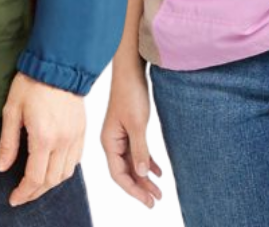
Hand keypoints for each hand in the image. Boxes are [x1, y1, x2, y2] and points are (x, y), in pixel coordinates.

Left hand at [0, 71, 84, 205]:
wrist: (59, 63)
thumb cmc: (33, 82)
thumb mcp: (12, 109)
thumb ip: (7, 142)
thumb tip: (1, 167)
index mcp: (43, 136)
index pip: (35, 177)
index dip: (23, 192)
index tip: (14, 198)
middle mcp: (62, 140)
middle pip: (51, 180)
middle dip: (35, 192)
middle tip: (22, 195)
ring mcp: (75, 135)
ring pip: (66, 174)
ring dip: (50, 184)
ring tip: (36, 184)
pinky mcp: (82, 129)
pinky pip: (76, 160)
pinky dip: (64, 170)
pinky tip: (53, 168)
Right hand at [101, 55, 162, 207]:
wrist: (130, 68)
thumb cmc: (130, 92)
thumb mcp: (137, 123)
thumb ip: (139, 149)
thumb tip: (141, 173)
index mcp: (109, 142)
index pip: (118, 174)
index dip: (133, 190)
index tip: (148, 200)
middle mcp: (112, 141)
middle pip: (125, 171)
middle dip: (140, 187)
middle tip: (156, 200)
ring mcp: (120, 135)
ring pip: (132, 162)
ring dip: (144, 176)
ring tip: (159, 190)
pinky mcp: (129, 127)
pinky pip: (137, 151)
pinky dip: (147, 161)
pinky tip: (158, 171)